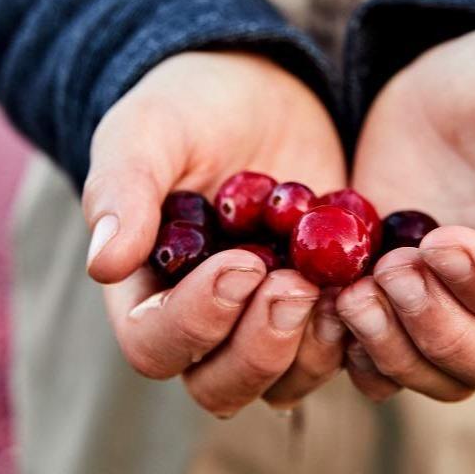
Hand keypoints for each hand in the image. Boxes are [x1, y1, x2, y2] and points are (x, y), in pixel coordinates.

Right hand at [83, 52, 347, 415]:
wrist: (258, 89)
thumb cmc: (189, 107)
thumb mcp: (148, 132)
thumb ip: (122, 191)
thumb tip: (104, 265)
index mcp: (148, 288)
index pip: (156, 344)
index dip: (197, 321)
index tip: (241, 263)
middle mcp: (205, 316)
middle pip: (221, 384)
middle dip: (260, 347)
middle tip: (293, 285)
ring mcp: (266, 312)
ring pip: (284, 379)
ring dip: (311, 347)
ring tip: (337, 289)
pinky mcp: (319, 297)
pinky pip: (339, 344)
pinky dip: (356, 329)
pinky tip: (370, 282)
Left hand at [338, 24, 474, 402]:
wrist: (447, 93)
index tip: (439, 239)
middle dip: (441, 333)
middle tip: (392, 271)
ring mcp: (448, 300)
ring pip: (435, 375)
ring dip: (391, 350)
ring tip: (353, 291)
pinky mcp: (395, 296)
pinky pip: (379, 359)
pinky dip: (351, 349)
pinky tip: (325, 299)